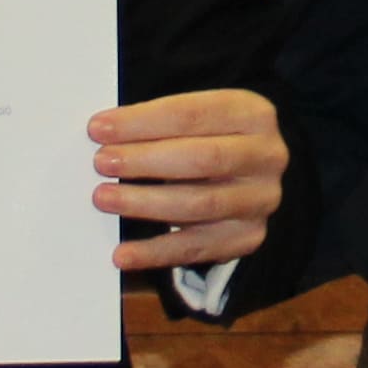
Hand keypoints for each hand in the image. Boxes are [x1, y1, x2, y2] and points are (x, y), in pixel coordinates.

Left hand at [92, 88, 284, 272]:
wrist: (246, 172)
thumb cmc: (208, 137)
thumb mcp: (196, 118)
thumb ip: (159, 123)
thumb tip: (103, 135)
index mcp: (253, 114)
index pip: (193, 114)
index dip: (143, 122)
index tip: (100, 128)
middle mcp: (267, 156)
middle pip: (203, 158)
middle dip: (145, 160)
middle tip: (102, 162)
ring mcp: (261, 199)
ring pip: (200, 204)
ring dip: (145, 203)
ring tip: (104, 198)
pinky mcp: (248, 236)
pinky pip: (197, 248)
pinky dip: (156, 252)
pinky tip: (123, 253)